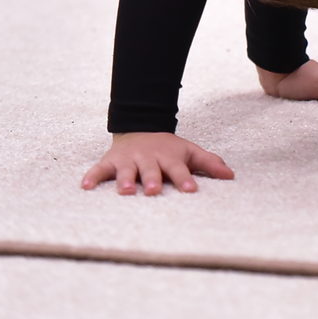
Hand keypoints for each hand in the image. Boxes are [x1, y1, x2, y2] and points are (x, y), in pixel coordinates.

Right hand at [80, 132, 233, 196]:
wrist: (140, 128)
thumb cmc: (168, 148)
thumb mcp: (189, 152)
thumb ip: (210, 164)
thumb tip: (232, 176)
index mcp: (169, 158)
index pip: (179, 169)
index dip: (185, 178)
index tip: (191, 189)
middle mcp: (148, 159)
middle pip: (151, 170)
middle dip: (153, 179)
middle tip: (154, 190)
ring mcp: (128, 160)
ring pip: (126, 171)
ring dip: (125, 180)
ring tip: (125, 191)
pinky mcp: (110, 162)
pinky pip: (99, 170)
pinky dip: (92, 177)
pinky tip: (85, 187)